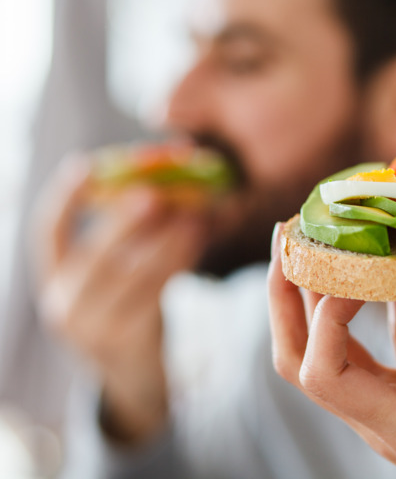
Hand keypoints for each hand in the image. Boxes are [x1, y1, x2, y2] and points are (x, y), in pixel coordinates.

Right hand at [34, 155, 206, 443]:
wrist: (132, 380)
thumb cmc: (125, 313)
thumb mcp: (111, 280)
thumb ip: (125, 241)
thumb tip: (163, 187)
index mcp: (54, 281)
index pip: (48, 235)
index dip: (66, 199)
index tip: (84, 165)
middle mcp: (65, 305)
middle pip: (95, 255)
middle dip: (126, 220)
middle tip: (156, 192)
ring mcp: (95, 328)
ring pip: (134, 273)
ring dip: (168, 238)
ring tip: (195, 212)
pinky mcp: (129, 339)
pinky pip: (158, 291)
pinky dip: (180, 259)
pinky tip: (198, 237)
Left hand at [268, 226, 395, 478]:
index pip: (323, 373)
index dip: (324, 318)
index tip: (356, 270)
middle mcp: (379, 415)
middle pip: (301, 359)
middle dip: (287, 297)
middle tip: (290, 235)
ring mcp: (392, 405)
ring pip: (331, 351)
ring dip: (320, 297)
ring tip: (324, 240)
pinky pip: (385, 347)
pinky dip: (382, 306)